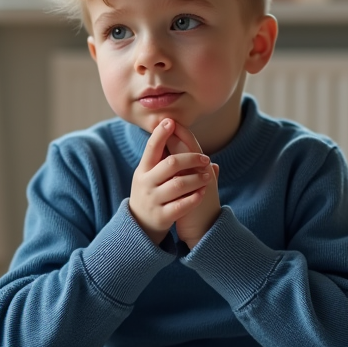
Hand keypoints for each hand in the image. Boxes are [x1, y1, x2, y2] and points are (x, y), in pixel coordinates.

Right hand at [129, 118, 214, 244]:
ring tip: (207, 175)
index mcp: (143, 170)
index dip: (160, 134)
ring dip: (197, 178)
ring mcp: (153, 200)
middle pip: (170, 164)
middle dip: (191, 158)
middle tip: (205, 158)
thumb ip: (161, 157)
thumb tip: (175, 130)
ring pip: (179, 184)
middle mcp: (146, 183)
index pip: (151, 148)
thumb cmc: (150, 192)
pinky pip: (181, 205)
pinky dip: (194, 197)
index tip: (170, 121)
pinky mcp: (162, 216)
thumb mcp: (148, 175)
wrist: (140, 225)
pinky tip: (203, 192)